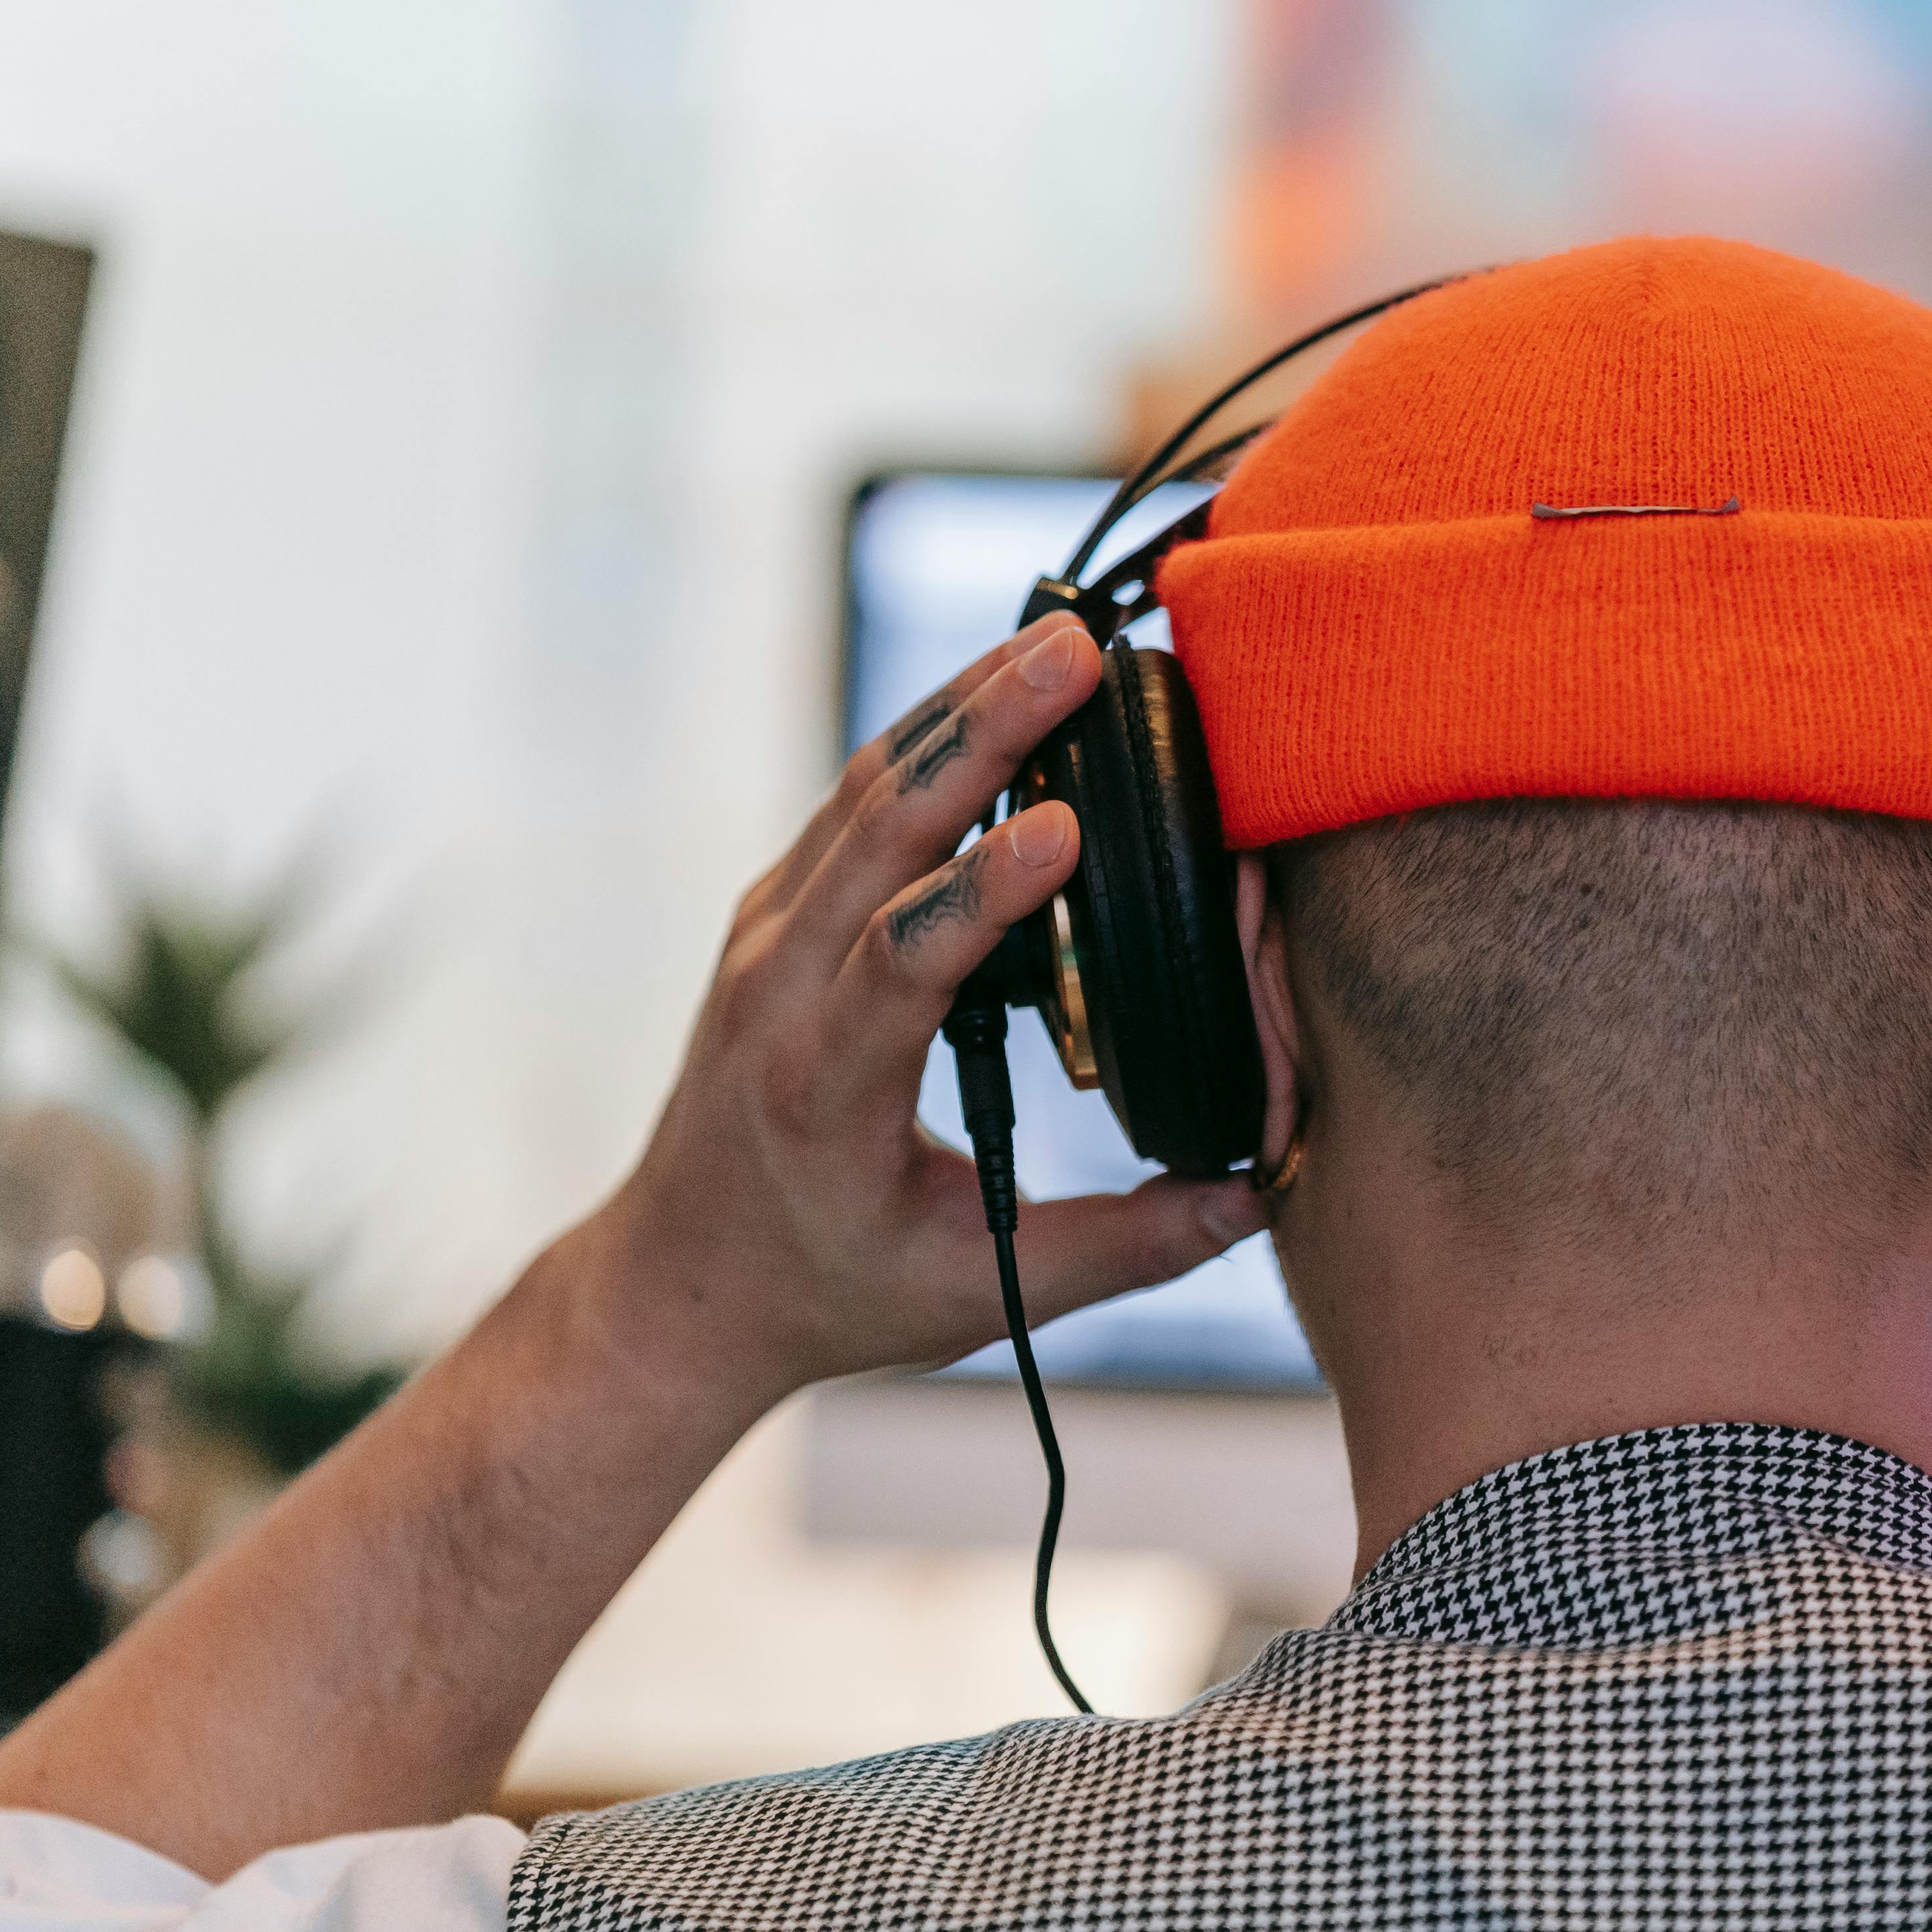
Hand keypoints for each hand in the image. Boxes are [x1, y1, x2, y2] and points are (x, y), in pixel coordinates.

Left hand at [580, 615, 1265, 1407]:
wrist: (680, 1281)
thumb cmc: (828, 1290)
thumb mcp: (973, 1293)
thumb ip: (1120, 1249)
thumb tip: (1251, 1199)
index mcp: (826, 1087)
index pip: (903, 961)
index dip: (983, 892)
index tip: (1068, 826)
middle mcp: (780, 991)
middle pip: (879, 829)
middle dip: (981, 733)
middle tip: (1075, 653)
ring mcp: (767, 937)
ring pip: (864, 791)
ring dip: (960, 709)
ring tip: (1053, 638)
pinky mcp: (777, 912)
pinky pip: (855, 802)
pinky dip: (928, 736)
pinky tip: (997, 687)